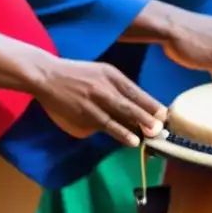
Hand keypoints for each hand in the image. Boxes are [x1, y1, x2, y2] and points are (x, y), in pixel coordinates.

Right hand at [30, 57, 165, 146]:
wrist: (46, 75)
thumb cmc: (79, 75)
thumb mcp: (102, 73)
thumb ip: (120, 88)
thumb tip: (143, 109)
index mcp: (111, 75)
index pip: (135, 91)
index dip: (151, 104)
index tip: (165, 115)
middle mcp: (103, 87)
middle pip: (128, 105)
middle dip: (146, 118)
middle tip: (159, 128)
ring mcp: (91, 102)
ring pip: (115, 117)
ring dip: (132, 129)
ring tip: (145, 138)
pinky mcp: (81, 115)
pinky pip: (101, 125)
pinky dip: (117, 132)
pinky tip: (128, 139)